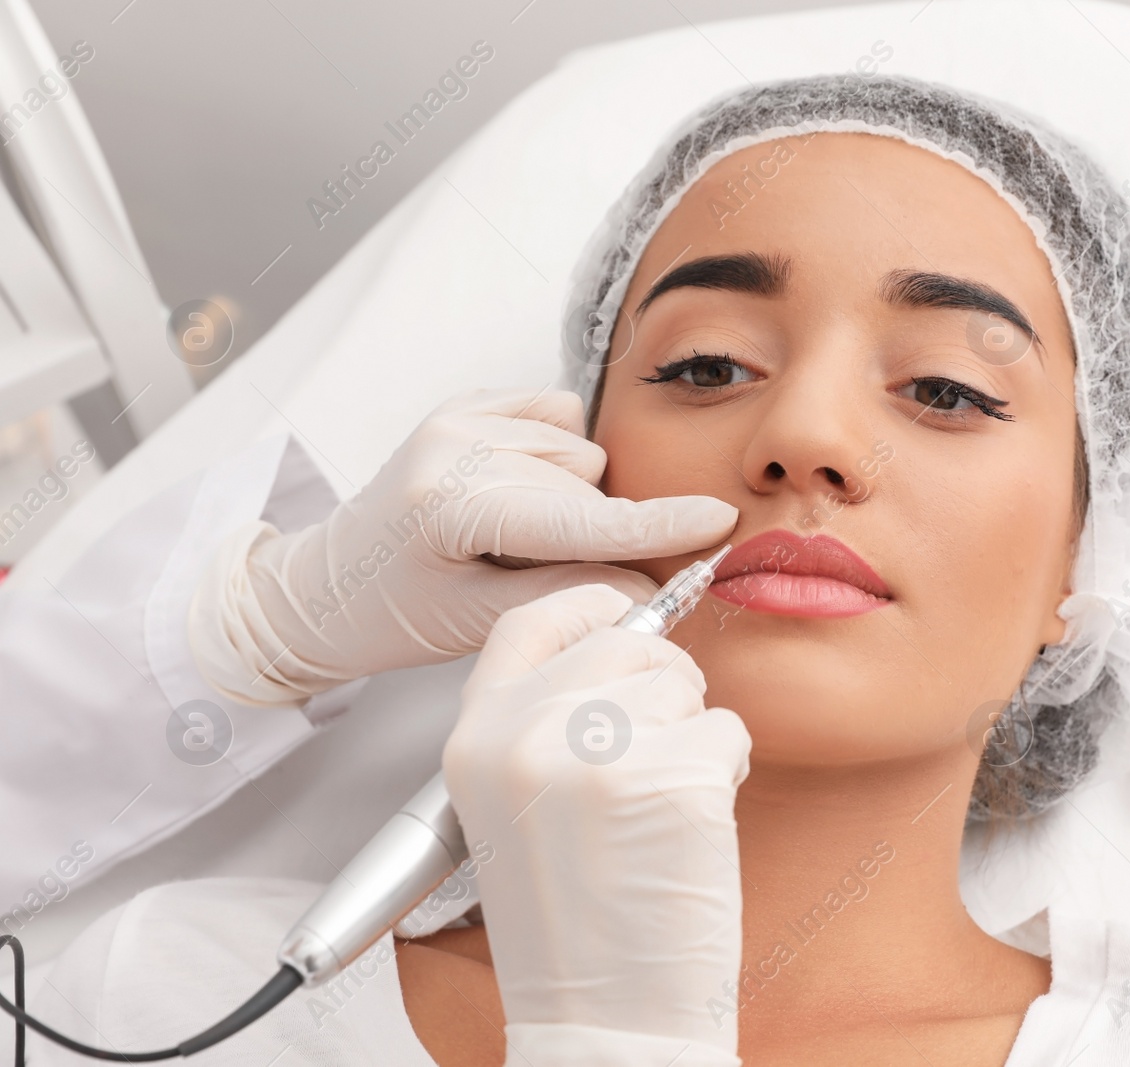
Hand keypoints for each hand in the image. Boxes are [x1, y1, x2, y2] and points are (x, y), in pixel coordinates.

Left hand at [187, 387, 736, 704]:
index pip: (578, 519)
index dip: (655, 525)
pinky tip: (520, 493)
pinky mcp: (469, 402)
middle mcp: (454, 441)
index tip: (717, 520)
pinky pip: (561, 418)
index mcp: (448, 502)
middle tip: (532, 574)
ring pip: (582, 455)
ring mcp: (460, 413)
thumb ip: (570, 594)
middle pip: (588, 489)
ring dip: (571, 499)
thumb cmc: (393, 616)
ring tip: (512, 538)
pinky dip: (559, 458)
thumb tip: (648, 581)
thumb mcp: (481, 626)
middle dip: (592, 535)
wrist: (326, 586)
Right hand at [443, 584, 748, 1066]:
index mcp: (474, 740)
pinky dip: (726, 773)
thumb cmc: (572, 926)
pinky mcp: (673, 777)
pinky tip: (690, 833)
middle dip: (664, 684)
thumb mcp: (516, 806)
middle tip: (659, 754)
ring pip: (684, 685)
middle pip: (624, 643)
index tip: (626, 613)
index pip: (530, 619)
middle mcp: (525, 734)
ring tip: (660, 813)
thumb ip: (545, 720)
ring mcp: (599, 752)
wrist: (604, 1020)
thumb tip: (623, 641)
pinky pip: (728, 731)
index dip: (589, 607)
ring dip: (693, 736)